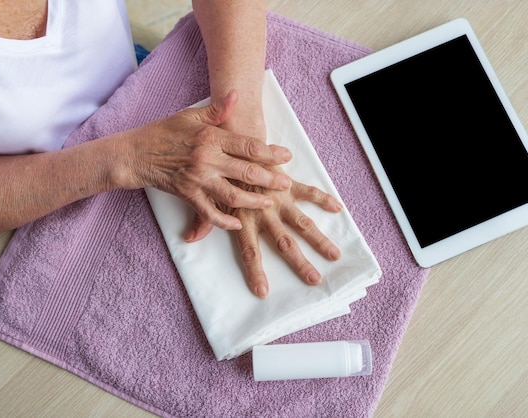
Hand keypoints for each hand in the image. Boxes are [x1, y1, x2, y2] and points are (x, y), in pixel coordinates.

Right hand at [120, 90, 292, 229]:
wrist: (135, 153)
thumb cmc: (164, 132)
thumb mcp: (190, 116)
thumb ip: (217, 110)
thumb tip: (236, 95)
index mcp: (210, 137)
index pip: (248, 146)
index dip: (270, 152)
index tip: (286, 156)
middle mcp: (207, 159)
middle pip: (246, 172)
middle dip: (270, 179)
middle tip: (285, 183)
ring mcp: (198, 179)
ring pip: (233, 195)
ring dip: (253, 201)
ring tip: (268, 203)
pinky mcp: (188, 195)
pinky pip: (209, 212)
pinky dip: (224, 221)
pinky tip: (237, 223)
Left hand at [188, 165, 342, 298]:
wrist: (233, 139)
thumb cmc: (221, 169)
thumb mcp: (209, 196)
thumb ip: (204, 219)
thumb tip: (190, 239)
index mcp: (243, 219)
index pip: (249, 251)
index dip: (255, 271)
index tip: (263, 291)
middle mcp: (263, 212)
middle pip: (284, 243)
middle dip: (300, 262)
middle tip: (315, 279)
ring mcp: (278, 199)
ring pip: (302, 223)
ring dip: (319, 239)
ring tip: (334, 254)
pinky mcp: (288, 184)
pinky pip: (308, 192)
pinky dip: (323, 199)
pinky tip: (338, 209)